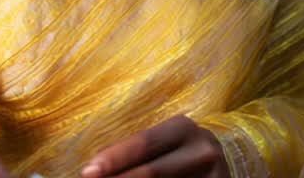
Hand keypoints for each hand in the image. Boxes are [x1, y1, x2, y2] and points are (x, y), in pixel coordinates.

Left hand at [82, 115, 228, 177]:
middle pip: (152, 172)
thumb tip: (93, 170)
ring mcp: (214, 175)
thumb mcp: (160, 145)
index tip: (87, 172)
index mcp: (183, 129)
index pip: (144, 144)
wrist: (216, 167)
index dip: (114, 159)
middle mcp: (202, 150)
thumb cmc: (176, 154)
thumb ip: (132, 153)